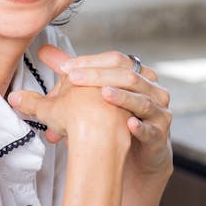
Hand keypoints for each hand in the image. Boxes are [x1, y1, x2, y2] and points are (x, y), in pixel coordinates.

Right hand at [7, 51, 131, 155]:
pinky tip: (98, 137)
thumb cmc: (74, 118)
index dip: (58, 94)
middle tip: (59, 125)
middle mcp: (104, 81)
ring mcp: (120, 95)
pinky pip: (117, 118)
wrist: (101, 135)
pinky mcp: (131, 112)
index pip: (71, 79)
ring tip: (78, 133)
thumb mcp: (47, 109)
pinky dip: (106, 127)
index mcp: (84, 74)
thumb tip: (14, 97)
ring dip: (89, 116)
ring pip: (102, 103)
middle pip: (87, 90)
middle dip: (73, 107)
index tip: (53, 100)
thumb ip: (31, 102)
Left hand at [34, 45, 172, 175]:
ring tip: (103, 94)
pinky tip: (129, 124)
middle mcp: (152, 89)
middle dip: (99, 76)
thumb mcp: (94, 94)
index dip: (91, 61)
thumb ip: (73, 73)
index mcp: (138, 74)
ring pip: (143, 100)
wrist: (139, 154)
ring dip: (123, 97)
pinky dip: (140, 127)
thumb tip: (45, 52)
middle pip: (128, 75)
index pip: (116, 59)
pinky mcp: (160, 136)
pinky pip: (152, 130)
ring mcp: (159, 112)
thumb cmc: (116, 119)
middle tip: (72, 78)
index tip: (65, 67)